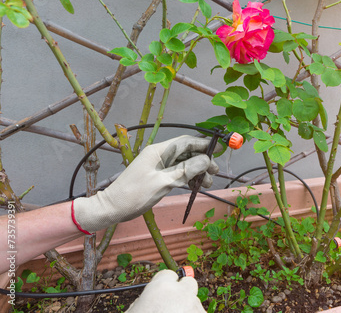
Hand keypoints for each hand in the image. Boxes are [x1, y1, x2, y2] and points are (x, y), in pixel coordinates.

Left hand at [72, 135, 219, 232]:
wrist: (113, 207)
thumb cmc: (134, 194)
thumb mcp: (163, 183)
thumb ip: (185, 171)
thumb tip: (205, 160)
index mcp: (159, 151)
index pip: (186, 142)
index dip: (203, 144)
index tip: (219, 150)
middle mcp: (160, 155)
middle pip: (187, 152)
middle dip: (203, 160)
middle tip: (215, 172)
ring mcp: (158, 165)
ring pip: (184, 163)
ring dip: (197, 171)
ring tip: (208, 183)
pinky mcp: (158, 175)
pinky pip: (178, 172)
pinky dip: (188, 177)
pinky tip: (196, 185)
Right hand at [126, 269, 205, 312]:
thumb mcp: (135, 308)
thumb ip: (146, 298)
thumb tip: (152, 297)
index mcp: (160, 287)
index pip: (168, 274)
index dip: (165, 283)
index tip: (164, 290)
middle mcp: (181, 292)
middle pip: (189, 283)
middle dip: (184, 291)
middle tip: (175, 303)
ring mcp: (194, 306)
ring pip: (195, 301)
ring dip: (188, 308)